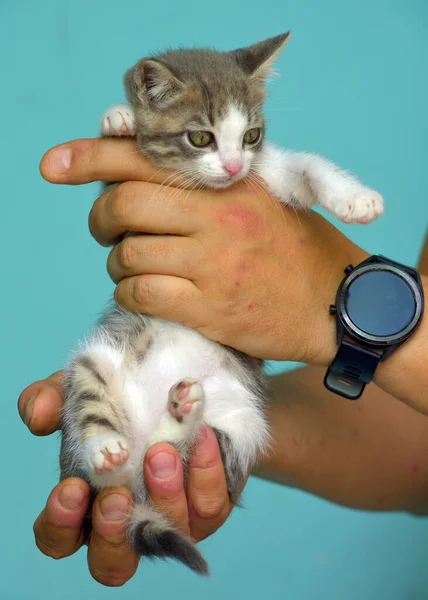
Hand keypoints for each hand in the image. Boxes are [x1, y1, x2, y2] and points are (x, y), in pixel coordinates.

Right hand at [18, 372, 236, 585]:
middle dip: (112, 534)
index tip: (72, 488)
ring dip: (162, 494)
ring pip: (167, 532)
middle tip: (116, 496)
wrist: (181, 377)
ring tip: (160, 452)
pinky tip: (200, 433)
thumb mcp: (84, 389)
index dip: (61, 523)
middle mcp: (129, 518)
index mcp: (88, 500)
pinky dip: (204, 471)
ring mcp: (171, 516)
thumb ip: (52, 398)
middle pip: (112, 564)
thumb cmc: (123, 394)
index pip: (61, 537)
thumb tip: (37, 416)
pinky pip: (209, 503)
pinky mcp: (209, 502)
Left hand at [41, 137, 367, 365]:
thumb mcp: (261, 200)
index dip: (92, 156)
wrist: (337, 303)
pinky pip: (142, 294)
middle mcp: (218, 218)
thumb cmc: (298, 250)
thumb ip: (206, 189)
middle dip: (100, 218)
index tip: (57, 164)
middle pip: (124, 205)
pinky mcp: (210, 308)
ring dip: (117, 262)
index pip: (146, 158)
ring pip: (127, 254)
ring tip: (134, 266)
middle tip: (106, 229)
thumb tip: (139, 182)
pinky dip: (129, 292)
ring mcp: (213, 265)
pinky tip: (143, 291)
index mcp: (228, 184)